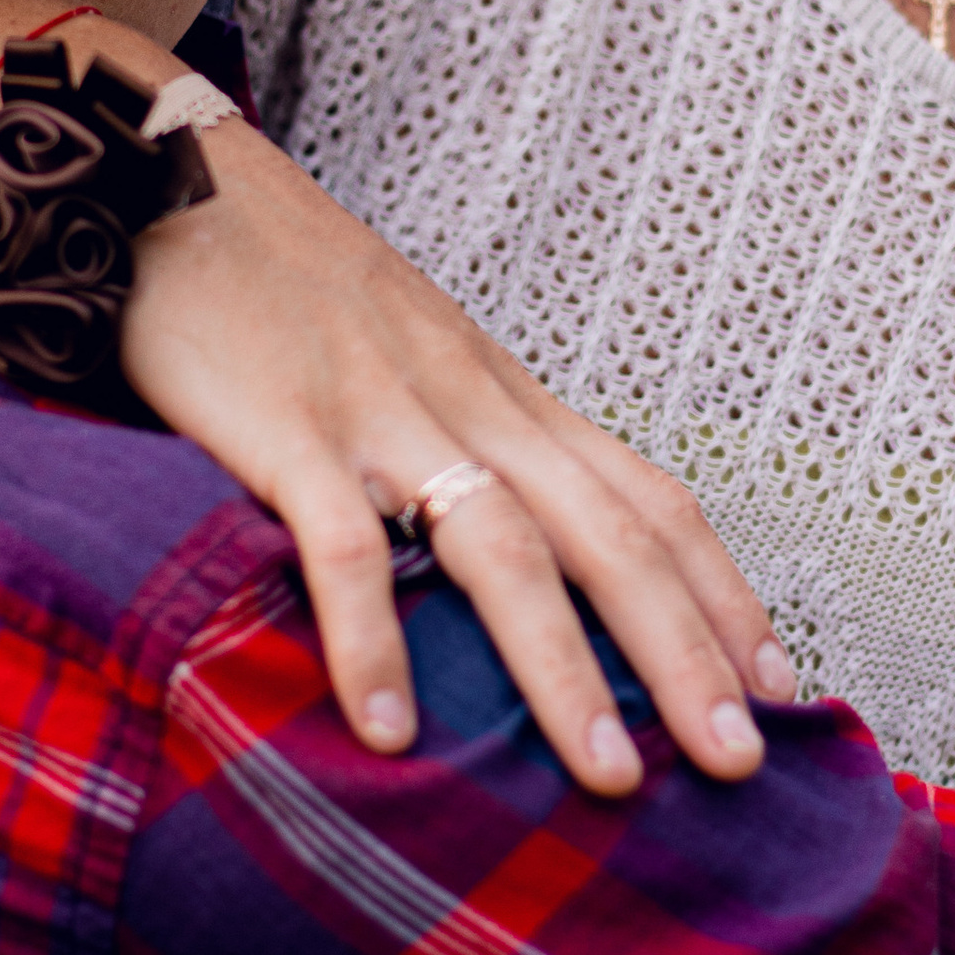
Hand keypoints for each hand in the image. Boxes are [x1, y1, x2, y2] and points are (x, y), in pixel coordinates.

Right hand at [120, 111, 793, 792]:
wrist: (172, 179)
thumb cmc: (289, 289)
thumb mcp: (412, 358)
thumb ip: (467, 447)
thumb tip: (525, 570)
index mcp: (506, 395)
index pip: (647, 496)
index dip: (722, 593)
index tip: (782, 688)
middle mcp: (469, 403)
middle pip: (608, 534)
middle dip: (685, 653)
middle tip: (742, 762)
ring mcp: (380, 413)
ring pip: (502, 547)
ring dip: (564, 669)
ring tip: (610, 776)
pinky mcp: (283, 426)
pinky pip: (340, 546)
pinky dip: (372, 641)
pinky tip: (388, 733)